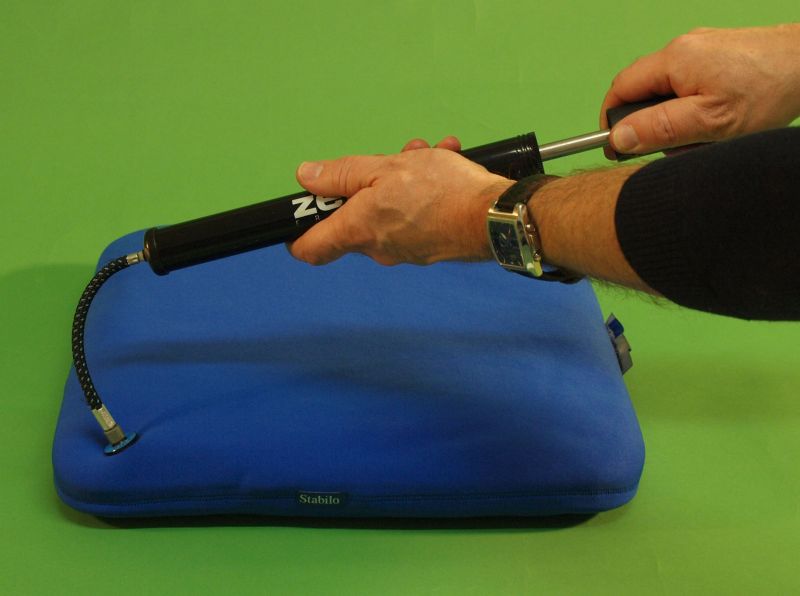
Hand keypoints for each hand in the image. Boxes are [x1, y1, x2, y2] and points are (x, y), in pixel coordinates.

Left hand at [289, 142, 510, 265]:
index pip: (310, 250)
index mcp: (358, 231)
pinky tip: (446, 162)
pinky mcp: (430, 247)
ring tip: (427, 153)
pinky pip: (415, 217)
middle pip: (356, 218)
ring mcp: (405, 251)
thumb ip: (342, 173)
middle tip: (391, 158)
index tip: (302, 214)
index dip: (297, 234)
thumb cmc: (440, 191)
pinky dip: (424, 192)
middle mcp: (378, 249)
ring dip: (402, 179)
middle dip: (369, 183)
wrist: (495, 216)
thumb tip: (306, 177)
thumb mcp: (385, 167)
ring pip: (389, 211)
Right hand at [601, 24, 799, 156]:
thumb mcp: (709, 122)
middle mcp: (683, 47)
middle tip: (675, 147)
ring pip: (667, 92)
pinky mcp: (718, 55)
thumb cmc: (769, 90)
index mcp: (674, 59)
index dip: (612, 120)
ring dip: (675, 119)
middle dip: (651, 123)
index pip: (620, 89)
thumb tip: (618, 137)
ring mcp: (701, 49)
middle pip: (643, 91)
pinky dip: (694, 109)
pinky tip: (717, 121)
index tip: (617, 147)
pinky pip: (689, 86)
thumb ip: (659, 129)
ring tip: (705, 136)